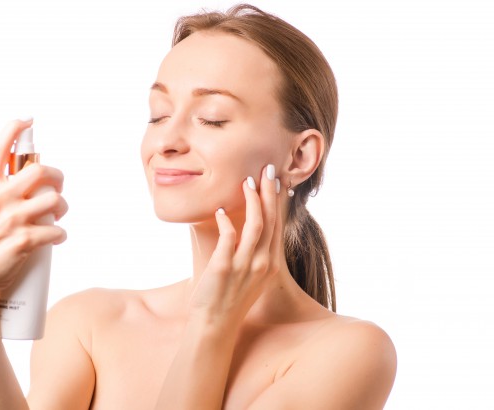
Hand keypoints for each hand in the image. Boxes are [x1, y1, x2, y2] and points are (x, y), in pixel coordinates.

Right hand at [0, 119, 67, 311]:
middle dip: (58, 177)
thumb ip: (2, 188)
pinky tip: (55, 238)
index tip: (27, 120)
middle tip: (58, 187)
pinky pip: (56, 231)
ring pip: (54, 200)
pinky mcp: (23, 241)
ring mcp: (10, 219)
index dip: (14, 130)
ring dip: (63, 208)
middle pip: (41, 171)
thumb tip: (33, 172)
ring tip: (58, 217)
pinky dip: (60, 235)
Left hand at [189, 164, 281, 326]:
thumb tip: (247, 230)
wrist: (216, 325)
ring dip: (252, 200)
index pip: (277, 226)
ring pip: (255, 225)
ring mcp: (245, 266)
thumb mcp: (250, 276)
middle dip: (269, 192)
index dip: (278, 203)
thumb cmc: (230, 298)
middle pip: (270, 220)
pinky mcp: (224, 267)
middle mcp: (262, 264)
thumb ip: (253, 254)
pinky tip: (221, 211)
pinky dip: (227, 222)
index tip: (278, 183)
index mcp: (270, 265)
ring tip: (246, 182)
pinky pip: (229, 237)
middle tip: (267, 169)